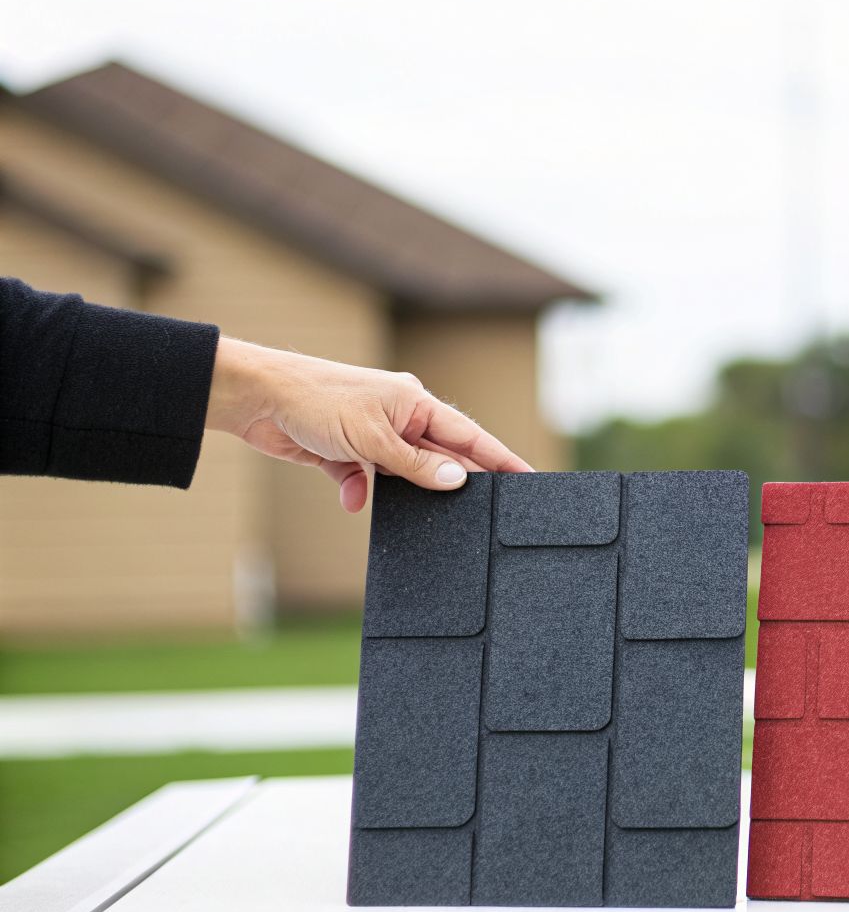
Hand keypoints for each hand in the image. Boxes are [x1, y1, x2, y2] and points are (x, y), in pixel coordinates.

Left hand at [205, 337, 531, 511]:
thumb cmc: (317, 402)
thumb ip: (417, 464)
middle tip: (483, 509)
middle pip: (440, 455)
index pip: (470, 436)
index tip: (528, 478)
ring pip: (403, 471)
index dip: (501, 459)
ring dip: (404, 490)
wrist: (256, 398)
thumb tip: (458, 480)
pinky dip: (360, 490)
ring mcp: (372, 435)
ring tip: (423, 513)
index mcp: (415, 403)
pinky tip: (353, 500)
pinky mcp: (344, 451)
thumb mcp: (374, 439)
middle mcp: (399, 417)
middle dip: (454, 480)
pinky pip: (365, 478)